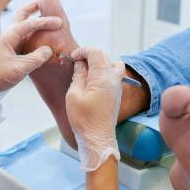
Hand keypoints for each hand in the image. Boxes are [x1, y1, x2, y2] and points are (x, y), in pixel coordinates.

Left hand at [0, 1, 61, 125]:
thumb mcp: (19, 69)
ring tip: (47, 11)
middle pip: (22, 13)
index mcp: (9, 36)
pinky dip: (35, 26)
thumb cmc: (0, 78)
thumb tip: (49, 49)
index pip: (30, 23)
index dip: (45, 21)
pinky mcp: (13, 47)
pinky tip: (43, 31)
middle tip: (48, 1)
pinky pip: (26, 31)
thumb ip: (35, 59)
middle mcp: (9, 34)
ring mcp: (11, 39)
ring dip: (34, 14)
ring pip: (23, 20)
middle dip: (35, 5)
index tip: (60, 22)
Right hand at [65, 46, 124, 170]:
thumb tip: (80, 64)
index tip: (72, 57)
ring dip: (99, 63)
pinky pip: (113, 75)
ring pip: (112, 63)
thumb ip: (78, 75)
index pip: (95, 52)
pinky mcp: (116, 94)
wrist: (97, 139)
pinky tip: (91, 82)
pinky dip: (103, 72)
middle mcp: (113, 78)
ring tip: (86, 72)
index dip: (82, 51)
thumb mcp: (74, 94)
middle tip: (76, 64)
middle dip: (89, 56)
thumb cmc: (84, 119)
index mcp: (103, 76)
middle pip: (104, 56)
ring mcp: (117, 86)